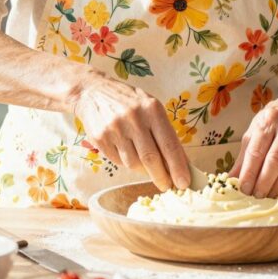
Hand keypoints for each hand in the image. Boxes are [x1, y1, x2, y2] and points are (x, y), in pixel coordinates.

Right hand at [72, 70, 188, 190]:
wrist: (92, 92)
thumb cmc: (129, 101)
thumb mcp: (151, 108)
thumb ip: (165, 132)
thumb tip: (181, 162)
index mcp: (152, 109)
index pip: (169, 144)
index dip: (178, 167)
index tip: (184, 183)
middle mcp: (133, 119)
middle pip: (151, 158)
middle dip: (162, 177)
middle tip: (168, 186)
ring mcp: (115, 129)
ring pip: (134, 163)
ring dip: (144, 171)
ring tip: (147, 166)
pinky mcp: (100, 139)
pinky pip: (119, 161)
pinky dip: (127, 163)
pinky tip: (128, 153)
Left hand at [233, 95, 277, 197]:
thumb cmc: (276, 119)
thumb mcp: (256, 129)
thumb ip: (244, 154)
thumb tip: (232, 179)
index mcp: (269, 119)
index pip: (257, 151)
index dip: (249, 173)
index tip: (243, 189)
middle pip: (276, 160)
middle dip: (264, 182)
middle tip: (256, 196)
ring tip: (268, 195)